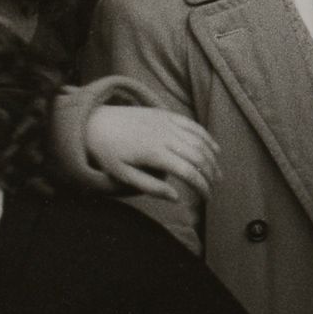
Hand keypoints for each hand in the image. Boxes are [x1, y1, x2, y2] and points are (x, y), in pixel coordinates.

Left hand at [85, 105, 220, 200]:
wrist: (95, 123)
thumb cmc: (107, 153)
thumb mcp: (123, 175)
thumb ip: (150, 187)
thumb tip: (176, 197)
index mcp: (154, 153)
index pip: (188, 172)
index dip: (202, 187)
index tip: (206, 199)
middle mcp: (165, 135)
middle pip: (198, 156)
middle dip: (211, 174)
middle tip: (214, 189)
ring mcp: (167, 122)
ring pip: (200, 140)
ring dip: (213, 158)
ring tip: (217, 173)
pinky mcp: (167, 114)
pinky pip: (193, 125)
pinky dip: (207, 137)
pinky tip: (215, 149)